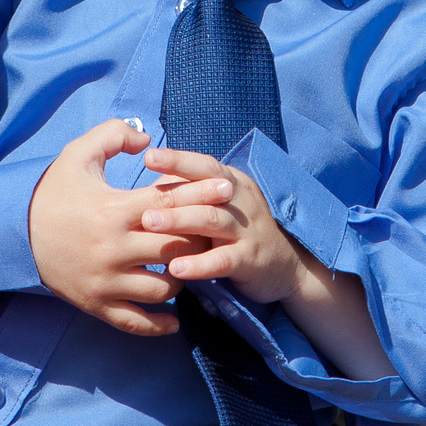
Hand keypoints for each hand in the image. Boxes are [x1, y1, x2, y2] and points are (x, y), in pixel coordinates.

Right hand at [27, 120, 232, 335]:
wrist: (11, 232)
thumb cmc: (52, 191)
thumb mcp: (78, 153)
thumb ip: (115, 135)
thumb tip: (149, 139)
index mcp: (114, 209)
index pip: (171, 202)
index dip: (203, 194)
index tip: (227, 190)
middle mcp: (114, 248)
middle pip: (176, 247)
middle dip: (200, 238)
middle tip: (216, 231)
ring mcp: (106, 280)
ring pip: (164, 287)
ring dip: (183, 278)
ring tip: (190, 266)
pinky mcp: (96, 303)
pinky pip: (136, 321)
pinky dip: (160, 323)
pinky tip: (175, 318)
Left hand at [136, 147, 309, 305]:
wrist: (285, 265)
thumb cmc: (239, 231)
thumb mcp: (221, 205)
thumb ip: (191, 193)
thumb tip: (152, 182)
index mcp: (233, 183)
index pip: (204, 166)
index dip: (178, 160)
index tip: (149, 157)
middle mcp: (241, 200)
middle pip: (206, 191)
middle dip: (173, 195)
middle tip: (141, 204)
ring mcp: (247, 230)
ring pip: (212, 220)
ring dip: (179, 222)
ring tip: (150, 225)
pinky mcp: (250, 260)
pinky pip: (222, 260)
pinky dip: (199, 264)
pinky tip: (176, 268)